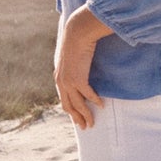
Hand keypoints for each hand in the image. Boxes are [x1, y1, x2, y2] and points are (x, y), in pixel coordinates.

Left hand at [55, 7, 109, 127]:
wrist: (76, 33)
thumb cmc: (76, 41)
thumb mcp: (71, 55)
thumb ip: (73, 65)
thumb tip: (80, 67)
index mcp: (59, 78)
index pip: (64, 99)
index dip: (71, 111)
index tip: (78, 118)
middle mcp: (61, 82)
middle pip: (69, 107)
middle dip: (77, 118)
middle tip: (86, 127)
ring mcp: (69, 82)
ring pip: (78, 105)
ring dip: (86, 115)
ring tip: (93, 122)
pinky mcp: (78, 79)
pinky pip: (88, 95)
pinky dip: (95, 101)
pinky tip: (101, 105)